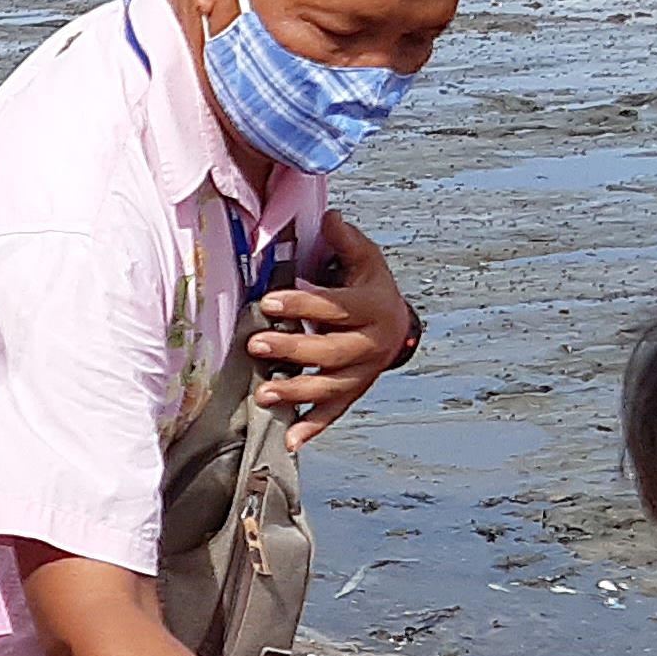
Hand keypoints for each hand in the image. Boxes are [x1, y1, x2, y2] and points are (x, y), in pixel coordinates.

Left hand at [251, 209, 415, 446]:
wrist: (399, 324)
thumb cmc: (372, 288)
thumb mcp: (365, 259)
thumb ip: (345, 240)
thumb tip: (330, 216)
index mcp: (373, 307)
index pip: (336, 307)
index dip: (303, 303)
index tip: (269, 301)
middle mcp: (371, 343)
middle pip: (331, 351)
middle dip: (292, 349)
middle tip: (257, 344)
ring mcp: (364, 372)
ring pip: (330, 386)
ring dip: (296, 391)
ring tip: (263, 393)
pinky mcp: (354, 392)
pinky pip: (334, 412)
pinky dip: (312, 427)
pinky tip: (291, 439)